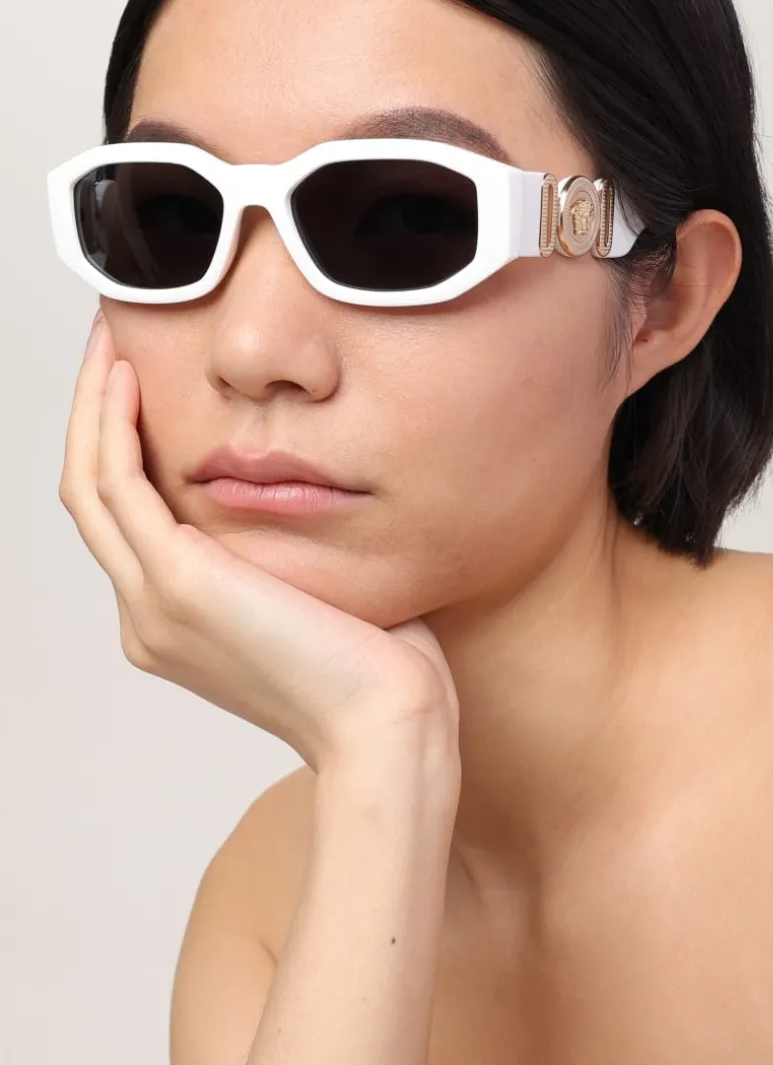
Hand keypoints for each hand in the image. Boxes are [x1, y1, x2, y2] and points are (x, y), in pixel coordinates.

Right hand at [57, 310, 460, 774]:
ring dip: (91, 406)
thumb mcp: (319, 588)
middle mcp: (148, 616)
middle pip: (92, 494)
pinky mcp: (178, 583)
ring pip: (90, 483)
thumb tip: (309, 485)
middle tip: (109, 342)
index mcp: (175, 622)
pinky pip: (120, 485)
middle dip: (92, 412)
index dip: (121, 443)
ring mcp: (153, 604)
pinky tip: (129, 376)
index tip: (141, 379)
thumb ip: (288, 544)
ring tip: (109, 340)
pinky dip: (113, 425)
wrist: (389, 724)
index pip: (127, 517)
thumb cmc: (380, 663)